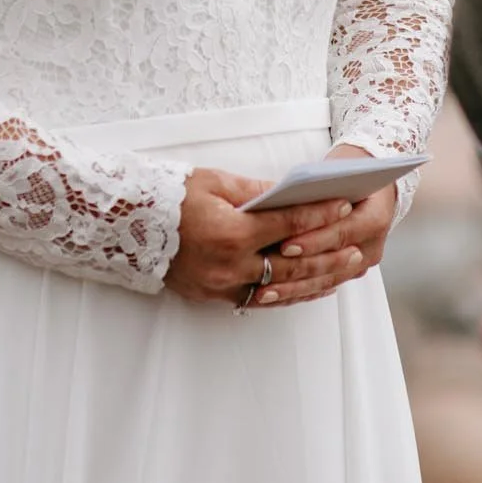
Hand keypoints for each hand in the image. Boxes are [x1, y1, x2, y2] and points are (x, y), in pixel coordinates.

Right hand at [165, 167, 363, 308]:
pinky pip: (259, 299)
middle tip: (355, 250)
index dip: (318, 214)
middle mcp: (229, 265)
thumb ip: (254, 192)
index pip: (287, 223)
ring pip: (280, 290)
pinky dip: (287, 294)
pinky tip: (308, 288)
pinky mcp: (214, 297)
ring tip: (342, 271)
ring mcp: (222, 286)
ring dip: (314, 281)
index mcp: (231, 232)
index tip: (343, 204)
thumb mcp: (213, 183)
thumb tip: (288, 193)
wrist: (125, 227)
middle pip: (291, 266)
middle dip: (327, 256)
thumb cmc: (170, 197)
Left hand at [241, 144, 397, 309]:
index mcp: (375, 218)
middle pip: (332, 263)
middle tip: (267, 271)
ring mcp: (362, 262)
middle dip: (297, 268)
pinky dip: (298, 291)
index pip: (341, 233)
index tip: (284, 246)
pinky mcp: (350, 272)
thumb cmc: (349, 174)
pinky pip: (322, 285)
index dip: (312, 242)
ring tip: (264, 292)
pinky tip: (276, 296)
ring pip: (325, 280)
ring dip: (293, 288)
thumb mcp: (335, 173)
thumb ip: (315, 193)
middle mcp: (372, 245)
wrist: (371, 183)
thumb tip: (279, 204)